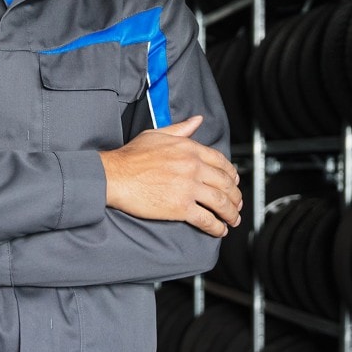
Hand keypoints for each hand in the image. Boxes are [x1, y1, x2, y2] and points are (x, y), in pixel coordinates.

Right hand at [98, 115, 241, 236]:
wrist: (115, 175)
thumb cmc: (130, 156)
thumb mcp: (157, 134)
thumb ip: (180, 128)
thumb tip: (197, 121)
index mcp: (189, 149)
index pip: (221, 162)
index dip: (232, 174)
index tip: (234, 182)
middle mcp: (193, 167)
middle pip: (225, 183)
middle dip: (236, 196)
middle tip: (236, 204)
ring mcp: (188, 187)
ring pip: (221, 202)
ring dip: (230, 214)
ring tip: (232, 220)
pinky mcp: (181, 207)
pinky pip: (206, 219)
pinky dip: (217, 227)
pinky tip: (219, 230)